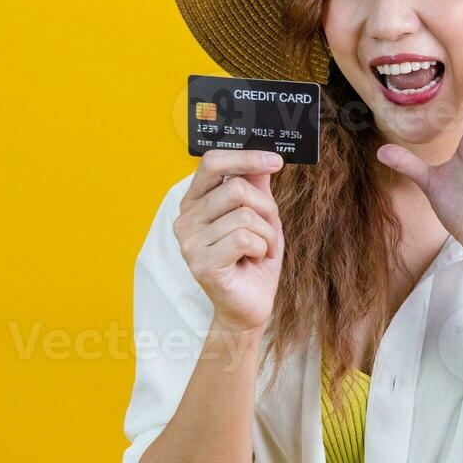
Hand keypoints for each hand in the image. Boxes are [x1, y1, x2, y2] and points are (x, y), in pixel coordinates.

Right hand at [173, 150, 285, 332]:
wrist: (250, 305)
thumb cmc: (253, 260)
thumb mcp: (261, 217)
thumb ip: (256, 187)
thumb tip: (262, 158)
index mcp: (195, 202)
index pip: (212, 163)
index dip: (245, 158)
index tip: (276, 161)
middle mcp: (186, 219)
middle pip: (236, 188)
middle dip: (266, 208)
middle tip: (269, 229)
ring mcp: (190, 242)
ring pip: (244, 215)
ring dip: (267, 234)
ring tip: (260, 250)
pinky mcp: (202, 263)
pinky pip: (244, 238)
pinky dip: (261, 248)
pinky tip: (254, 260)